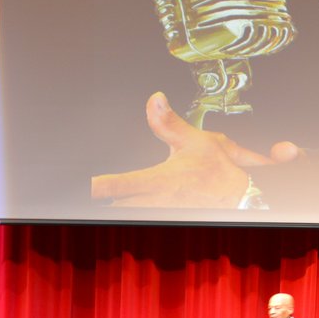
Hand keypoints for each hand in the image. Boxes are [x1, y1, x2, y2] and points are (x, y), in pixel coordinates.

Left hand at [91, 92, 295, 207]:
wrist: (241, 197)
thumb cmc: (219, 169)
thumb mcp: (197, 140)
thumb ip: (169, 122)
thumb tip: (155, 99)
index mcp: (161, 180)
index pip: (123, 184)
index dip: (100, 186)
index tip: (83, 186)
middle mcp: (158, 200)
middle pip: (118, 208)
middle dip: (101, 205)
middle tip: (77, 198)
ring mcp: (162, 212)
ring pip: (129, 215)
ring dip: (115, 209)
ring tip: (97, 203)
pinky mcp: (168, 218)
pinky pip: (142, 217)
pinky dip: (132, 212)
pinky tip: (123, 206)